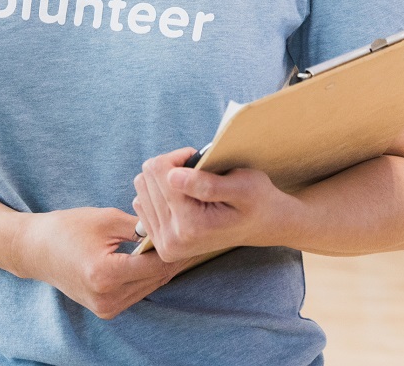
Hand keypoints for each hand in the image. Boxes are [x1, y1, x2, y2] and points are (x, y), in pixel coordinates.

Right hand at [11, 206, 185, 319]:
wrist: (37, 250)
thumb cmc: (67, 228)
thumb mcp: (106, 220)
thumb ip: (140, 227)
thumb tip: (169, 228)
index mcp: (105, 274)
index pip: (154, 265)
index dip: (174, 248)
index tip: (190, 232)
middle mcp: (106, 297)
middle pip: (155, 279)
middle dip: (173, 258)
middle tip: (191, 238)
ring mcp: (106, 308)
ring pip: (149, 288)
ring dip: (163, 269)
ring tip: (179, 246)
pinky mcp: (105, 310)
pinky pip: (137, 292)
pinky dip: (148, 277)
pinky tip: (157, 258)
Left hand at [132, 147, 293, 262]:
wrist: (261, 225)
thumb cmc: (256, 199)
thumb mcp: (242, 185)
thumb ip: (205, 183)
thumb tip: (171, 177)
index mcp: (191, 226)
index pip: (159, 169)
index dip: (181, 157)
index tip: (201, 163)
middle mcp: (173, 241)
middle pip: (146, 178)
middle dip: (172, 168)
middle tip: (199, 176)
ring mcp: (165, 246)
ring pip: (142, 188)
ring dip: (165, 180)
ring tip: (192, 188)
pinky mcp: (161, 245)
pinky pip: (142, 203)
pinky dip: (160, 194)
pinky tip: (183, 200)